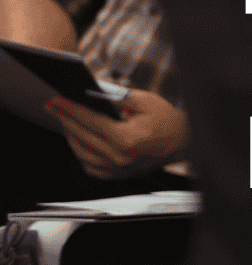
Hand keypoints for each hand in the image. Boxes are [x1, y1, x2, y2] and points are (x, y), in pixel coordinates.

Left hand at [43, 89, 184, 179]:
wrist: (185, 143)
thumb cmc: (168, 121)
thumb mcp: (146, 102)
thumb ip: (117, 96)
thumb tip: (92, 89)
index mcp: (126, 139)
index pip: (89, 121)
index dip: (70, 109)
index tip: (56, 100)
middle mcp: (120, 158)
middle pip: (81, 136)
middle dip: (64, 118)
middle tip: (52, 106)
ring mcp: (118, 169)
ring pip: (81, 153)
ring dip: (69, 135)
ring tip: (64, 120)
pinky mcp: (118, 175)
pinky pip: (90, 167)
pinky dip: (80, 154)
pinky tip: (78, 141)